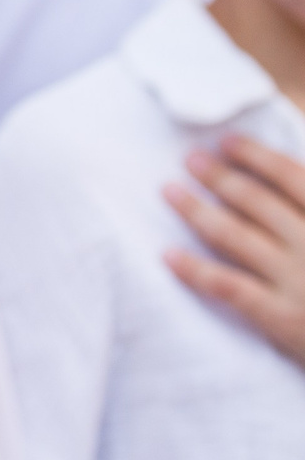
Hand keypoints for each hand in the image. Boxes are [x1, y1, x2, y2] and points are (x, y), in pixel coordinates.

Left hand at [163, 133, 304, 365]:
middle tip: (191, 159)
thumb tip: (292, 178)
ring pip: (234, 235)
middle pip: (256, 201)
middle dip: (219, 177)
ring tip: (169, 191)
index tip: (227, 142)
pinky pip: (229, 287)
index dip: (257, 156)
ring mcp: (298, 281)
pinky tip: (168, 256)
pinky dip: (195, 270)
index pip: (294, 177)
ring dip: (196, 209)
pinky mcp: (283, 317)